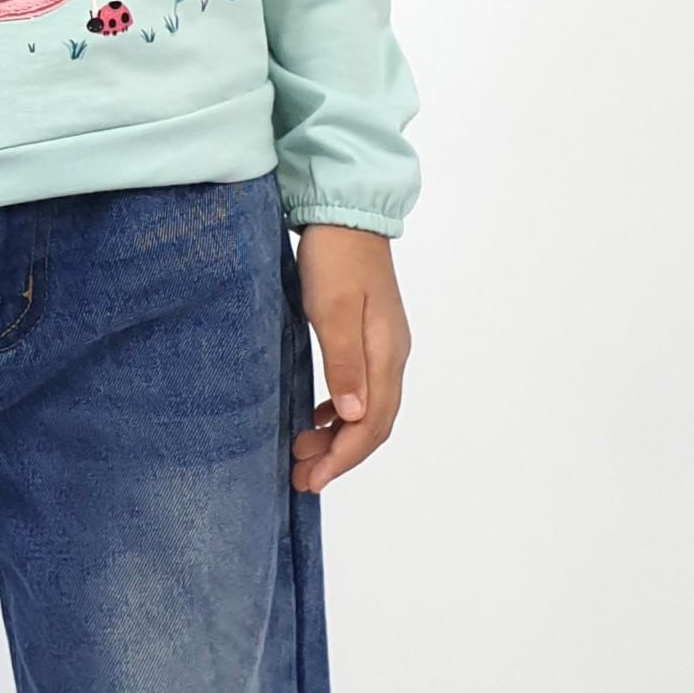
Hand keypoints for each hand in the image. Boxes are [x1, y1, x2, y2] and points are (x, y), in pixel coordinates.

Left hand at [290, 226, 410, 494]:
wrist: (345, 211)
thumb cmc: (335, 256)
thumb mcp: (332, 310)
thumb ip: (343, 364)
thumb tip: (354, 416)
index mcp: (386, 354)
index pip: (373, 425)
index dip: (344, 458)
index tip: (312, 480)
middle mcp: (392, 355)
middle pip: (374, 423)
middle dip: (340, 456)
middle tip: (301, 478)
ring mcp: (383, 345)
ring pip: (368, 408)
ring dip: (338, 437)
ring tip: (303, 453)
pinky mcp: (369, 334)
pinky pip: (361, 388)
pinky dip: (339, 412)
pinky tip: (316, 416)